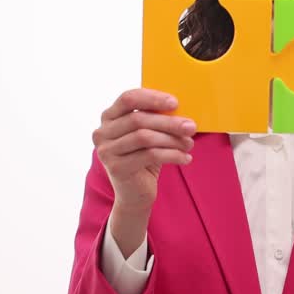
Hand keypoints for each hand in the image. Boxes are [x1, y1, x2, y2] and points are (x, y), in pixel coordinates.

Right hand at [92, 88, 194, 214]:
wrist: (134, 194)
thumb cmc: (144, 159)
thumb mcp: (148, 134)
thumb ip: (155, 119)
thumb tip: (180, 109)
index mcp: (108, 117)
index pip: (128, 98)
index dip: (152, 98)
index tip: (175, 103)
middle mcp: (102, 132)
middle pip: (139, 119)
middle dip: (169, 122)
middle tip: (191, 127)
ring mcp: (106, 151)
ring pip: (145, 137)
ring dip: (172, 140)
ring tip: (189, 144)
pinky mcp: (116, 168)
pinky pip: (150, 155)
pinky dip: (172, 155)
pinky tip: (186, 158)